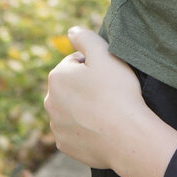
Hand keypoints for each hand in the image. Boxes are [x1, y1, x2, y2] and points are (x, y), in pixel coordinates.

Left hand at [44, 28, 143, 169]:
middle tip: (111, 93)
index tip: (110, 75)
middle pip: (71, 87)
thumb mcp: (105, 54)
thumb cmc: (118, 93)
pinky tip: (102, 129)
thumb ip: (85, 38)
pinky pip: (75, 132)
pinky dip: (86, 129)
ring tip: (108, 112)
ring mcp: (56, 125)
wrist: (126, 136)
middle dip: (87, 87)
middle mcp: (50, 101)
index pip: (76, 63)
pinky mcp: (64, 145)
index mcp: (57, 76)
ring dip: (85, 108)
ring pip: (71, 110)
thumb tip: (71, 31)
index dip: (96, 66)